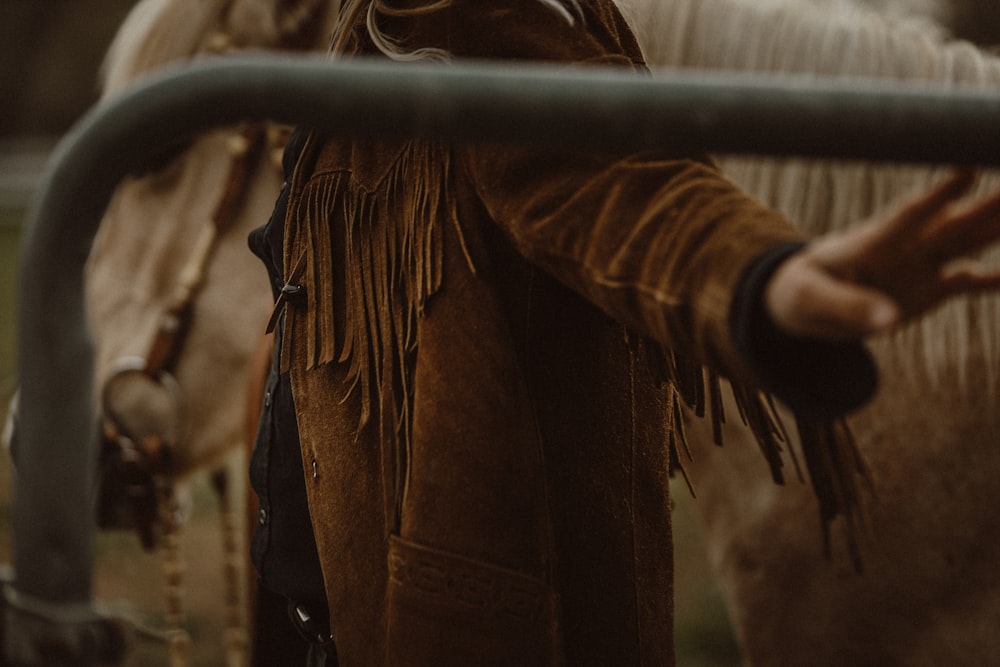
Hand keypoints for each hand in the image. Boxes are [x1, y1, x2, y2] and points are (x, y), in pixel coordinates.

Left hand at [765, 168, 999, 340]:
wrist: (805, 301)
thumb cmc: (801, 291)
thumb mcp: (809, 300)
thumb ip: (846, 307)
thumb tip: (888, 320)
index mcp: (868, 243)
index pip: (907, 217)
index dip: (937, 197)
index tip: (967, 172)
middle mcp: (902, 248)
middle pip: (950, 224)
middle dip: (986, 206)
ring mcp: (920, 265)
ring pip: (966, 242)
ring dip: (995, 226)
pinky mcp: (930, 287)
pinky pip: (968, 281)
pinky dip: (993, 279)